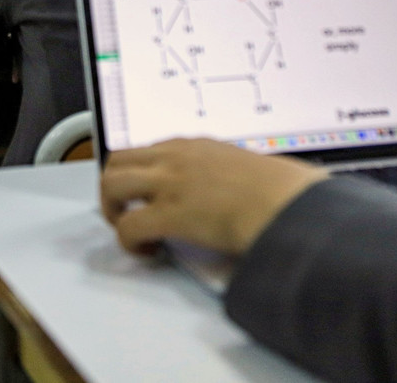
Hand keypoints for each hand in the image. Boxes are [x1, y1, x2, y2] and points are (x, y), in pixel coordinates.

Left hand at [100, 139, 327, 256]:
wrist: (286, 203)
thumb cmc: (280, 191)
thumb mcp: (245, 169)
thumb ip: (226, 174)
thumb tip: (231, 193)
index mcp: (194, 146)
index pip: (147, 149)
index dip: (137, 173)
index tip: (141, 191)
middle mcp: (175, 158)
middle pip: (117, 160)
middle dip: (112, 187)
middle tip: (123, 211)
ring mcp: (169, 183)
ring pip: (111, 184)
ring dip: (113, 210)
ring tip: (130, 230)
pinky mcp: (169, 213)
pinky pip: (128, 226)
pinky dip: (130, 242)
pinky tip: (148, 251)